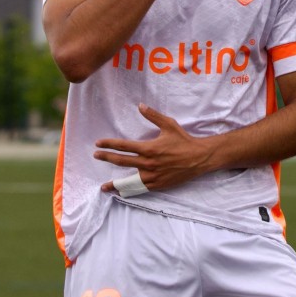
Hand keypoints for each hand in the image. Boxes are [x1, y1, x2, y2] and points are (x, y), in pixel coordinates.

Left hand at [95, 104, 213, 193]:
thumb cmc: (183, 140)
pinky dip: (132, 188)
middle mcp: (148, 163)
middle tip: (96, 156)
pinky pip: (142, 187)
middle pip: (122, 161)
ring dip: (116, 183)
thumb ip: (153, 116)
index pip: (124, 146)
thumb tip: (140, 105)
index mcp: (149, 148)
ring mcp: (153, 176)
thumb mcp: (169, 125)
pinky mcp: (158, 184)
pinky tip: (124, 191)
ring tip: (104, 186)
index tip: (98, 143)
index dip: (109, 144)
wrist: (199, 158)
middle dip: (107, 158)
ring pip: (129, 180)